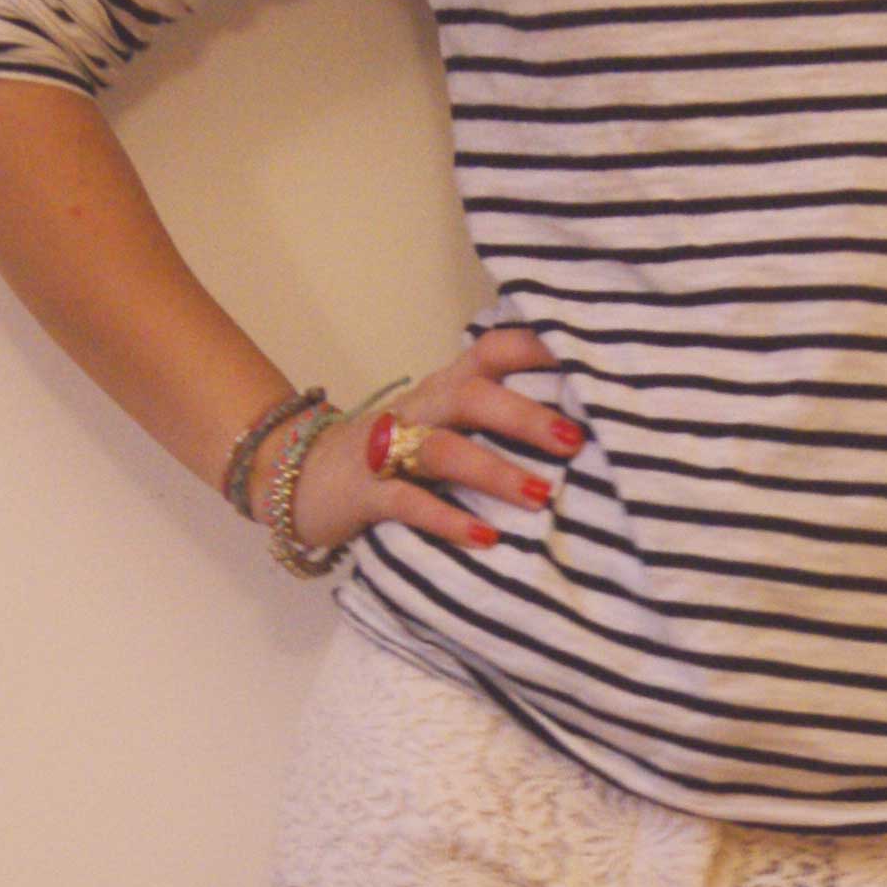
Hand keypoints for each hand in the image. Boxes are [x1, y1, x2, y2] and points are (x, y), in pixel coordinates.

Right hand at [287, 318, 583, 558]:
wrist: (297, 476)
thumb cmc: (392, 453)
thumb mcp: (441, 423)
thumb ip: (494, 416)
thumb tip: (581, 426)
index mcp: (445, 387)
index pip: (492, 351)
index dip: (537, 348)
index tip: (589, 357)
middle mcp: (419, 409)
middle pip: (471, 396)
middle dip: (524, 416)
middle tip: (574, 439)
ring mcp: (386, 450)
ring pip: (442, 450)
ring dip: (493, 471)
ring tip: (540, 496)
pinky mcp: (364, 494)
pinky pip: (406, 503)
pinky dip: (446, 520)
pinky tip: (484, 538)